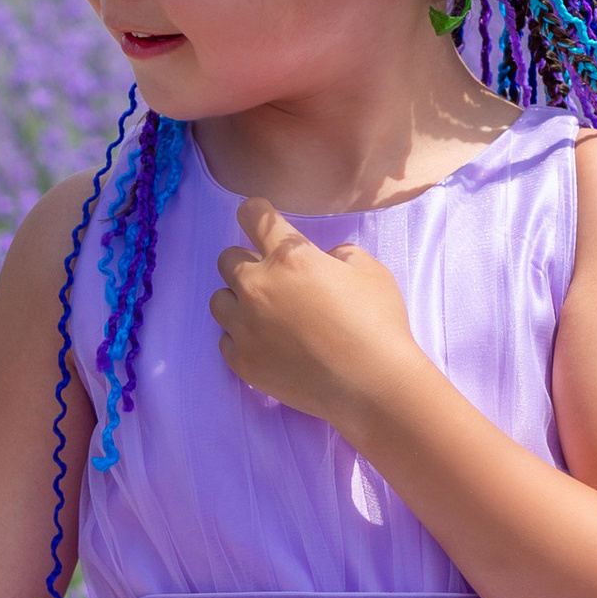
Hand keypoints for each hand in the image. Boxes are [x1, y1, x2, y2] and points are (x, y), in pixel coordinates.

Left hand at [211, 199, 420, 425]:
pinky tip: (268, 345)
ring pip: (219, 300)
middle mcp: (258, 287)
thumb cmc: (378, 324)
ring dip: (237, 300)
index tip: (259, 217)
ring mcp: (245, 327)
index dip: (255, 212)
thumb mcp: (371, 272)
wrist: (371, 385)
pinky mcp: (242, 362)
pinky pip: (226, 340)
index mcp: (289, 257)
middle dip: (246, 262)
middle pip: (226, 259)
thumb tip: (327, 260)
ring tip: (264, 314)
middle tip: (271, 278)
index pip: (252, 215)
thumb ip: (341, 255)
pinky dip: (242, 339)